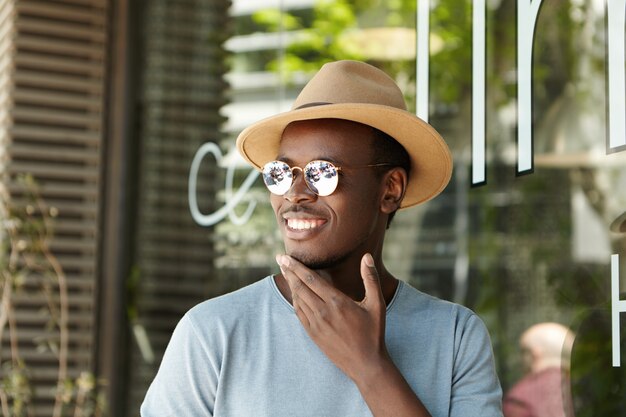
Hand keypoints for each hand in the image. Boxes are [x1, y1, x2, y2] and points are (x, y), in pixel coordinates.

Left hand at [276, 253, 388, 381]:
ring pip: (298, 300)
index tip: (286, 257)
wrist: (366, 364)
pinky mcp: (313, 335)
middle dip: (289, 271)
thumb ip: (370, 279)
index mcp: (337, 302)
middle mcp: (323, 312)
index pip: (311, 279)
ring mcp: (316, 325)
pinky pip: (299, 314)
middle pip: (300, 287)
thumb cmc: (373, 333)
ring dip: (290, 285)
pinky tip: (294, 294)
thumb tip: (367, 256)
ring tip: (285, 272)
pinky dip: (295, 301)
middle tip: (280, 258)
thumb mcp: (377, 304)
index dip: (297, 267)